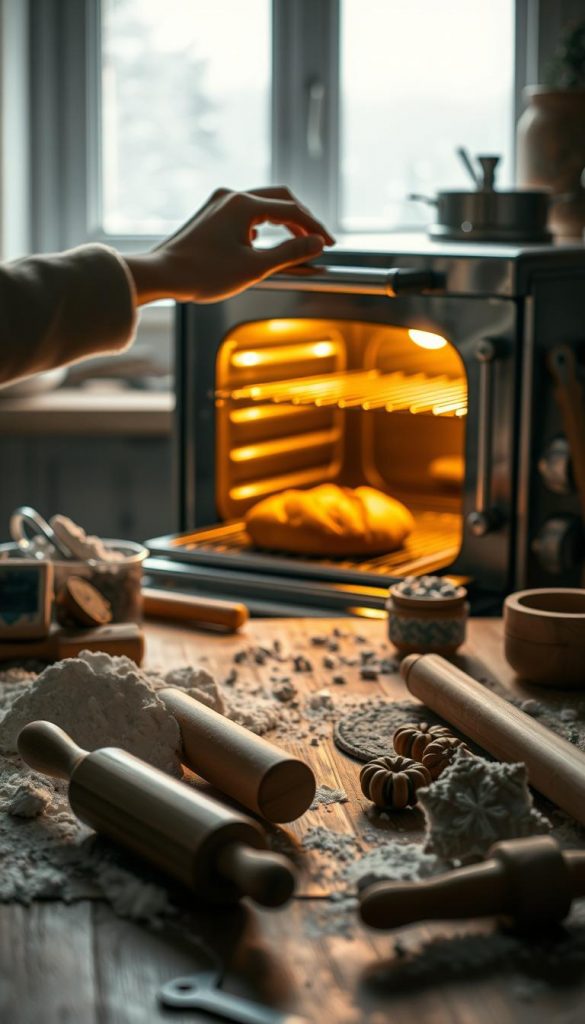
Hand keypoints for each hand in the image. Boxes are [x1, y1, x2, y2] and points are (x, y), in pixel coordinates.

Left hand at [124, 186, 334, 305]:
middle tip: (316, 240)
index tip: (329, 244)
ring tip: (297, 243)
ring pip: (262, 205)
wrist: (161, 276)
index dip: (315, 228)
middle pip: (279, 199)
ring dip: (283, 222)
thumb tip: (316, 244)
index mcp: (244, 204)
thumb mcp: (254, 268)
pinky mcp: (209, 215)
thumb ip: (290, 253)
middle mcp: (231, 196)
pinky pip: (245, 213)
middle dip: (302, 220)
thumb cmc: (203, 274)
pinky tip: (265, 243)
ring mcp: (218, 204)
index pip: (292, 211)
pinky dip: (263, 225)